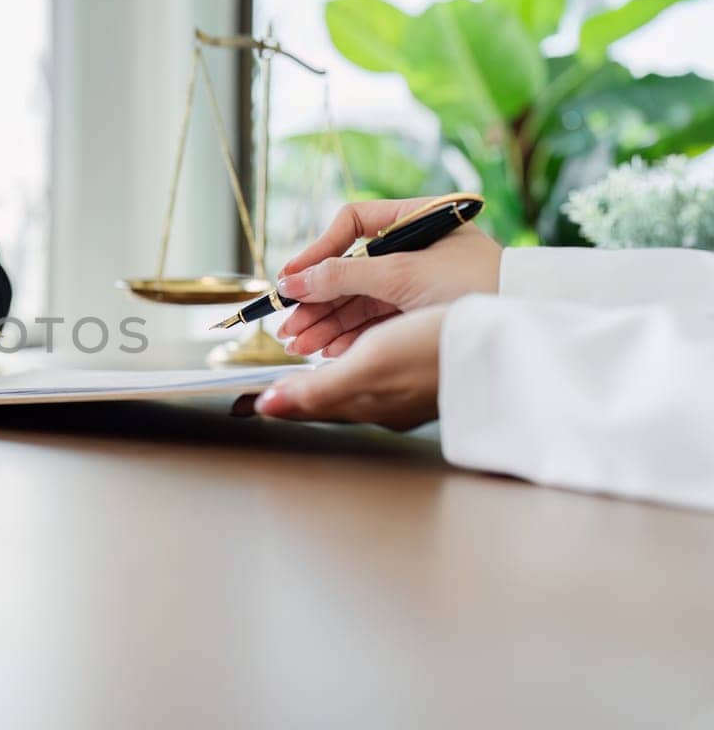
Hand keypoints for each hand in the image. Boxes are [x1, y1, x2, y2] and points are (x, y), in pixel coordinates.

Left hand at [255, 306, 446, 430]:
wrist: (505, 345)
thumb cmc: (436, 348)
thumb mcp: (369, 364)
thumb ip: (317, 389)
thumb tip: (267, 407)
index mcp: (366, 404)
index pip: (307, 405)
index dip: (278, 398)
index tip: (247, 396)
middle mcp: (384, 405)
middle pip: (328, 397)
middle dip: (299, 382)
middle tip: (272, 373)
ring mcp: (407, 394)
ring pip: (353, 381)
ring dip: (327, 367)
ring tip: (306, 352)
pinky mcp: (427, 377)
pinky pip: (380, 370)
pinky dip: (360, 356)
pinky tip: (361, 346)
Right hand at [275, 195, 500, 356]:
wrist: (525, 326)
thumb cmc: (476, 286)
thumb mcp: (403, 276)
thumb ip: (343, 275)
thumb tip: (292, 281)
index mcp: (415, 218)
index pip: (352, 224)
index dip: (318, 250)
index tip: (292, 278)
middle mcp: (412, 246)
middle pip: (349, 268)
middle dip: (316, 299)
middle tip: (288, 323)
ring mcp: (415, 279)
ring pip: (358, 298)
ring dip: (326, 321)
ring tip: (299, 344)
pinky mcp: (418, 310)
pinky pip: (374, 319)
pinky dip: (349, 335)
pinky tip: (328, 351)